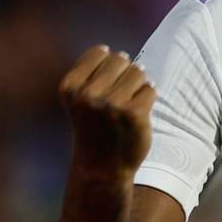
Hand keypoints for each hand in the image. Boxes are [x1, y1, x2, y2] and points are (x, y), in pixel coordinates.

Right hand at [59, 44, 154, 173]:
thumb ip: (91, 74)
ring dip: (137, 86)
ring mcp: (112, 104)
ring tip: (127, 106)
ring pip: (138, 72)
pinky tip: (137, 115)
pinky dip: (147, 99)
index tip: (104, 88)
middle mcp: (88, 94)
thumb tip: (115, 53)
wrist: (101, 169)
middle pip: (120, 59)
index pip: (100, 52)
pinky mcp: (135, 114)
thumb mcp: (80, 100)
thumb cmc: (93, 129)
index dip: (108, 66)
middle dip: (124, 74)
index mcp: (70, 87)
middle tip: (118, 99)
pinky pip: (150, 89)